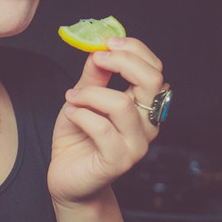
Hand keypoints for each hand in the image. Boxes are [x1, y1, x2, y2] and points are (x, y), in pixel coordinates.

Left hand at [49, 36, 163, 206]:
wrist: (68, 177)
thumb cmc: (78, 137)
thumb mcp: (83, 98)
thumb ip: (93, 76)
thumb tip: (98, 51)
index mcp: (144, 106)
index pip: (154, 68)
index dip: (133, 50)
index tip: (106, 43)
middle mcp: (148, 124)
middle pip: (152, 80)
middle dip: (121, 61)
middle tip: (96, 59)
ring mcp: (136, 145)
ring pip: (121, 103)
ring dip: (90, 94)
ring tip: (72, 98)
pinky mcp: (119, 161)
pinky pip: (102, 127)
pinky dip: (80, 115)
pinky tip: (71, 115)